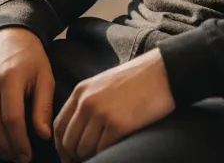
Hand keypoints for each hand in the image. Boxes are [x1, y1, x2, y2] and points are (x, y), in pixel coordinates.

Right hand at [0, 27, 53, 162]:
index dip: (18, 142)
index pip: (12, 119)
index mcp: (10, 76)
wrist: (10, 33)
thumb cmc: (30, 57)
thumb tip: (43, 136)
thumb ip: (44, 106)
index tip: (25, 156)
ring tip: (1, 152)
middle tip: (14, 157)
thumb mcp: (45, 76)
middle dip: (4, 147)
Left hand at [53, 49, 174, 161]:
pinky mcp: (117, 125)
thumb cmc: (138, 79)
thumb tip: (78, 132)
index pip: (59, 126)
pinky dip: (106, 154)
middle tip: (88, 160)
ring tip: (104, 153)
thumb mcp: (104, 83)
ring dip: (92, 156)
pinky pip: (102, 150)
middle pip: (69, 141)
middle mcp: (87, 102)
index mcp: (82, 90)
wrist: (163, 71)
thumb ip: (88, 102)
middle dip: (75, 156)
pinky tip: (115, 149)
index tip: (69, 157)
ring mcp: (101, 113)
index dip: (62, 147)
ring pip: (84, 149)